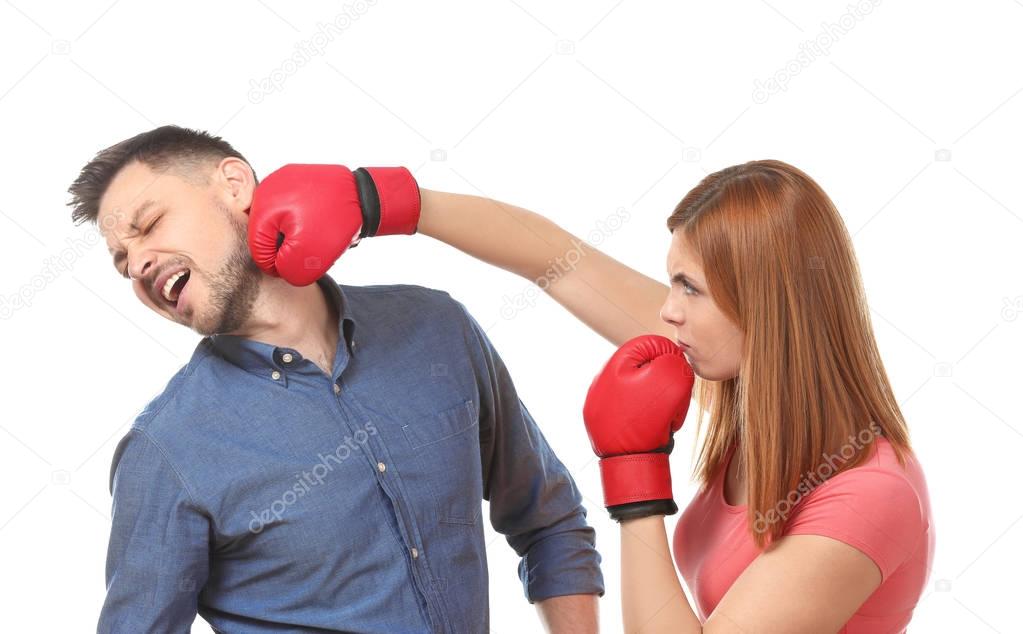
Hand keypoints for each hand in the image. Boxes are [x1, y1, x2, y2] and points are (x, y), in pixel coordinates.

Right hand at [248, 164, 419, 284]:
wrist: (367, 195)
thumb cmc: (339, 222)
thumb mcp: (309, 257)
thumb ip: (286, 269)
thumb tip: (279, 268)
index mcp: (263, 206)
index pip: (257, 248)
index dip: (277, 265)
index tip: (299, 265)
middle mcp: (268, 187)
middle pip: (268, 233)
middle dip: (288, 247)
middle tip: (314, 249)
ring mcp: (282, 179)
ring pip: (281, 221)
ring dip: (297, 234)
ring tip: (319, 235)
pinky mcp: (298, 178)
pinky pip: (293, 207)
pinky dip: (305, 220)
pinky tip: (321, 223)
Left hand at [583, 334, 694, 520]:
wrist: (630, 464)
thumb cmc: (649, 420)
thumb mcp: (671, 381)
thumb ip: (674, 361)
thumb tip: (671, 360)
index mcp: (613, 366)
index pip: (648, 345)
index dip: (670, 356)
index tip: (679, 373)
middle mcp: (600, 382)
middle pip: (642, 368)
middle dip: (662, 381)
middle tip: (671, 399)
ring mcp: (598, 403)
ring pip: (638, 390)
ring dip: (655, 400)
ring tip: (661, 417)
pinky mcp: (602, 422)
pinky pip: (629, 410)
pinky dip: (643, 416)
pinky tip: (650, 427)